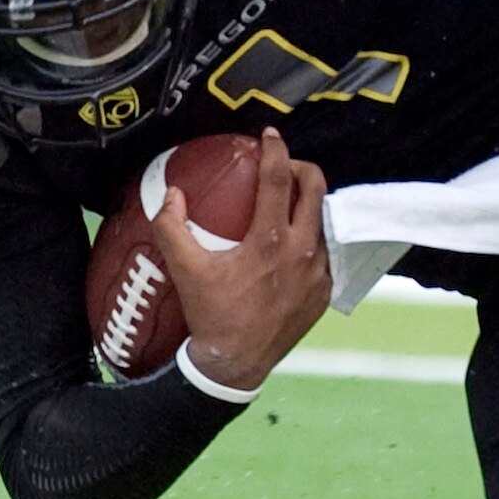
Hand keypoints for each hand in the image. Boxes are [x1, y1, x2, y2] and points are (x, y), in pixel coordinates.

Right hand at [156, 128, 330, 394]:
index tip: (269, 135)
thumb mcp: (185, 270)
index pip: (279, 180)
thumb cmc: (211, 314)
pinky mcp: (325, 291)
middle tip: (283, 166)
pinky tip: (294, 243)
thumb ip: (172, 227)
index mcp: (270, 241)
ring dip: (309, 206)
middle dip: (302, 168)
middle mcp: (303, 252)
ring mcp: (319, 272)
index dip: (275, 151)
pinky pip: (326, 254)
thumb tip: (172, 193)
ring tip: (289, 203)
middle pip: (315, 190)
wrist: (236, 363)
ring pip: (324, 222)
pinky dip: (311, 240)